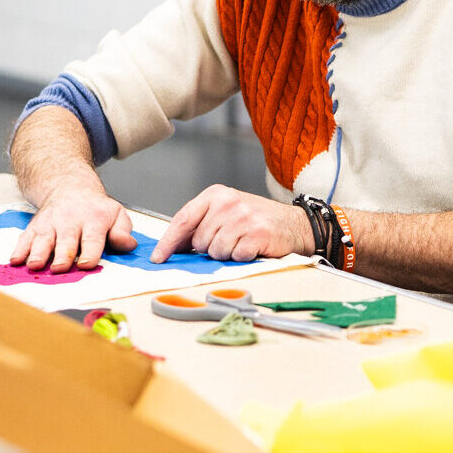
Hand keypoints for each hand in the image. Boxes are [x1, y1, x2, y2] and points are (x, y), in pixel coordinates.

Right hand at [10, 185, 136, 271]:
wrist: (70, 187)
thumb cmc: (96, 209)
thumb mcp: (117, 214)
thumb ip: (122, 231)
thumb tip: (127, 245)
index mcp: (94, 220)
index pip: (93, 238)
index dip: (90, 251)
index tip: (87, 264)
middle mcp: (70, 221)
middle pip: (66, 240)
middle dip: (62, 255)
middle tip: (59, 268)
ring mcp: (50, 223)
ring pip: (44, 239)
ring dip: (38, 253)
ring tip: (34, 265)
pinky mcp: (35, 226)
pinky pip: (25, 237)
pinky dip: (19, 248)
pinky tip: (15, 260)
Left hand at [149, 185, 313, 263]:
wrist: (294, 224)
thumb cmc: (256, 219)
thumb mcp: (226, 211)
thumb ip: (201, 223)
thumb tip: (173, 248)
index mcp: (216, 194)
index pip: (183, 219)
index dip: (169, 242)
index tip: (158, 258)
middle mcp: (228, 203)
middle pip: (200, 240)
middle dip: (210, 248)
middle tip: (229, 240)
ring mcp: (243, 218)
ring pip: (216, 252)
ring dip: (227, 254)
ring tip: (241, 243)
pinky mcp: (257, 235)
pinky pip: (235, 257)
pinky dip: (242, 258)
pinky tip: (252, 248)